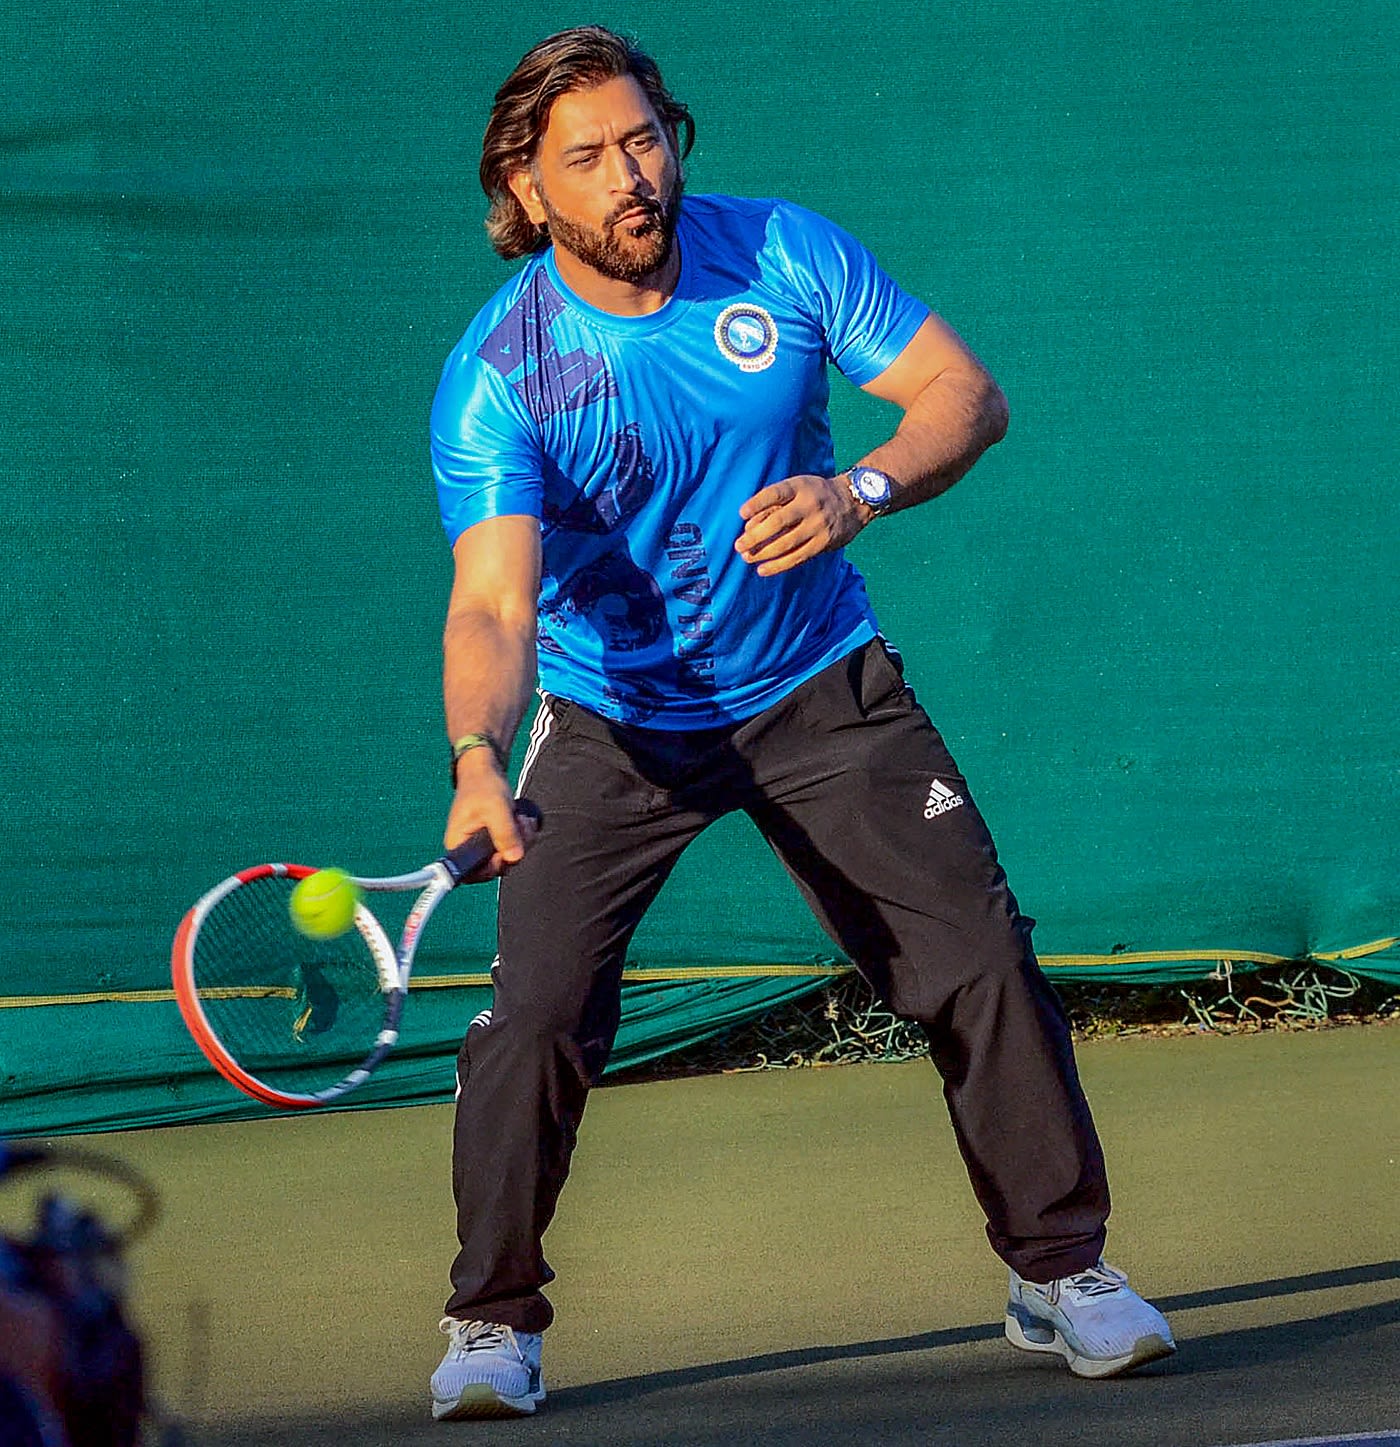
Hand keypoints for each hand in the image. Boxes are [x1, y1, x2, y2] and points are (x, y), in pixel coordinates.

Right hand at [443, 749, 540, 880]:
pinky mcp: (495, 839)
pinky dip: (523, 836)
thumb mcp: (496, 808)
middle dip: (514, 848)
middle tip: (521, 825)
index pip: (472, 874)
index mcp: (458, 844)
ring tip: (521, 818)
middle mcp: (469, 849)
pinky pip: (513, 848)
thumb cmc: (483, 785)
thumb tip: (514, 858)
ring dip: (522, 840)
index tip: (506, 853)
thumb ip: (505, 833)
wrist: (486, 769)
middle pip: (496, 867)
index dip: (492, 868)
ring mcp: (483, 845)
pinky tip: (522, 819)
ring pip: (509, 857)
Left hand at [734, 473, 866, 576]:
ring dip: (764, 553)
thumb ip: (776, 501)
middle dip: (756, 536)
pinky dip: (779, 565)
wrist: (853, 502)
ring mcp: (818, 525)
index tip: (741, 513)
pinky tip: (763, 570)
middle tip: (738, 545)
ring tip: (746, 557)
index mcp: (801, 487)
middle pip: (779, 521)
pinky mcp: (823, 543)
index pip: (776, 493)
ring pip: (786, 543)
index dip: (758, 503)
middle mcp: (810, 505)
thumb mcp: (799, 486)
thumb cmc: (815, 494)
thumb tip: (748, 525)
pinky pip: (798, 557)